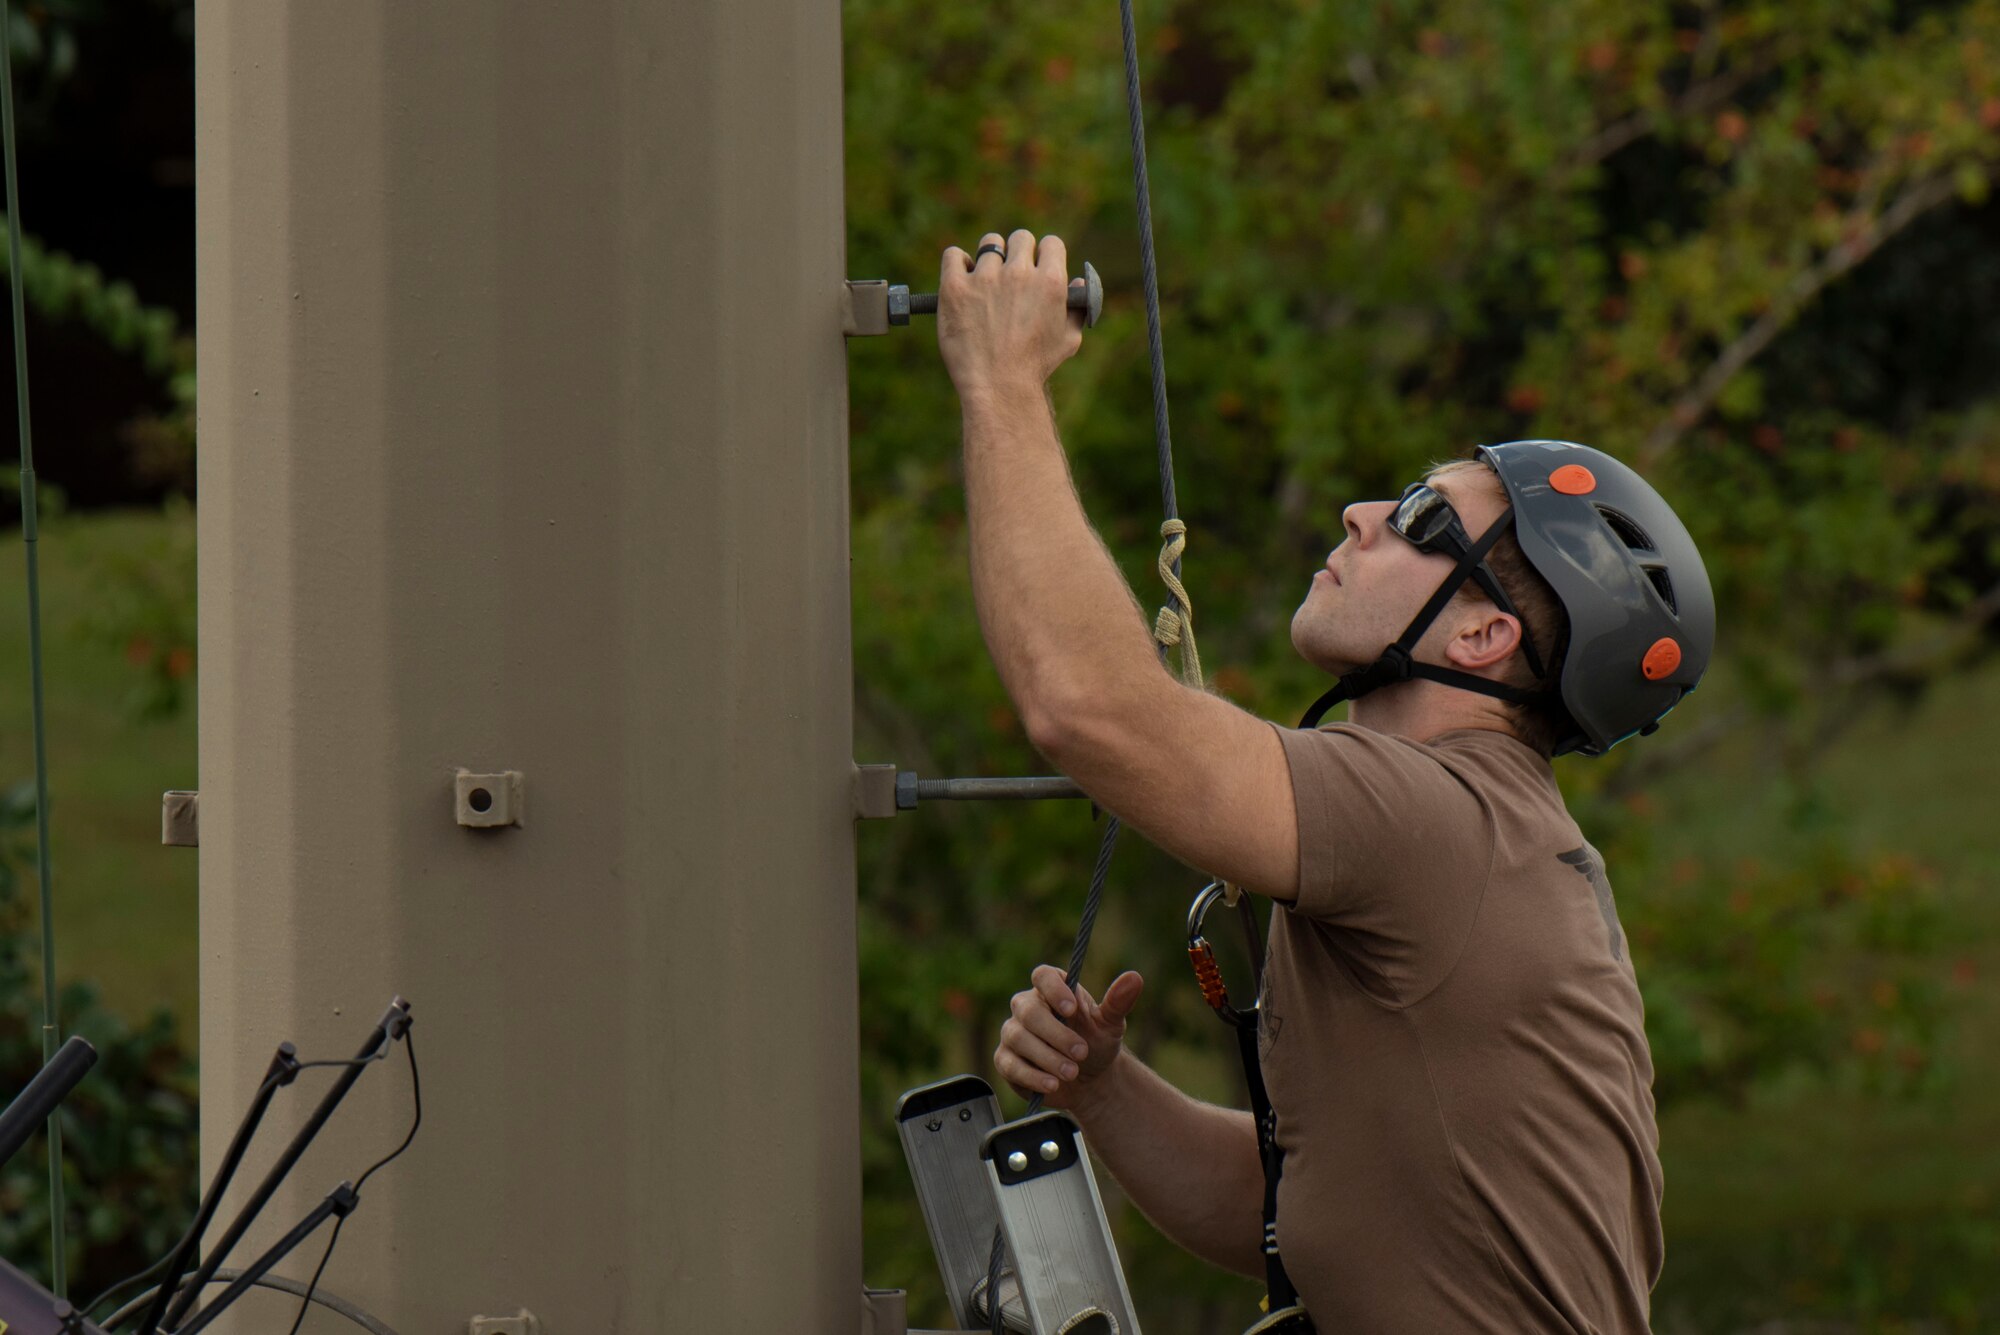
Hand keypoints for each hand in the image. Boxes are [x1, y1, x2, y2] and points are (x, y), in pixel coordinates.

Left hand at [938, 229, 1087, 402]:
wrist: (998, 386)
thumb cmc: (1035, 367)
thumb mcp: (1068, 339)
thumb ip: (1077, 308)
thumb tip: (1077, 281)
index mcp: (1050, 281)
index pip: (1051, 243)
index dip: (1045, 254)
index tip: (1037, 266)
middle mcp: (1018, 274)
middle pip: (1020, 238)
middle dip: (1018, 253)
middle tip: (1011, 275)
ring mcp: (985, 278)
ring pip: (989, 244)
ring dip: (990, 258)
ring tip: (986, 281)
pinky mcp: (955, 288)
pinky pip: (954, 255)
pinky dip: (958, 262)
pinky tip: (962, 278)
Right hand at [994, 964, 1144, 1111]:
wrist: (1089, 1080)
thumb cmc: (1096, 1043)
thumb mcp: (1111, 1024)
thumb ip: (1118, 1002)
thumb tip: (1134, 978)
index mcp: (1051, 988)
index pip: (1042, 976)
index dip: (1053, 990)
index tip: (1071, 1008)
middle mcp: (1026, 1006)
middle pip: (1028, 1011)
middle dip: (1055, 1033)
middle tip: (1081, 1052)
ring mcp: (1013, 1033)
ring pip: (1018, 1038)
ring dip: (1047, 1057)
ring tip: (1072, 1072)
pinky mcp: (1006, 1061)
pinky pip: (1009, 1065)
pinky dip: (1032, 1076)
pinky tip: (1052, 1084)